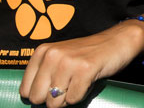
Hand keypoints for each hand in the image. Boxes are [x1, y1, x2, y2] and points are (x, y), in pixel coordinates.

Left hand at [19, 20, 143, 106]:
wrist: (117, 40)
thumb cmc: (87, 54)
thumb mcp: (60, 58)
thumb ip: (44, 74)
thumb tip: (33, 100)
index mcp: (42, 52)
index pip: (26, 91)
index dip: (41, 94)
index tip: (55, 86)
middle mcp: (52, 55)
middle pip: (38, 98)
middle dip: (53, 99)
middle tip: (69, 86)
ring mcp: (68, 62)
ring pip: (55, 102)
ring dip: (69, 98)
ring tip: (79, 82)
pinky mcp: (85, 70)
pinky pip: (73, 99)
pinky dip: (82, 95)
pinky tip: (88, 81)